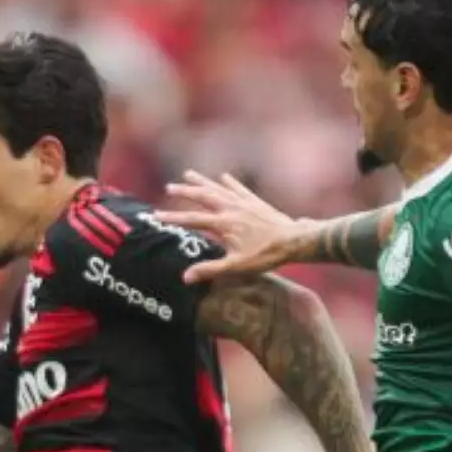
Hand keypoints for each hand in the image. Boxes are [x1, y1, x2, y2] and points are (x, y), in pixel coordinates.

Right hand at [156, 171, 300, 283]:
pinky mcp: (255, 202)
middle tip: (169, 188)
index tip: (157, 216)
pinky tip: (223, 177)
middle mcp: (231, 209)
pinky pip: (239, 188)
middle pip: (203, 197)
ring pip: (218, 188)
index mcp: (224, 224)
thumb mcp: (236, 266)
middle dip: (185, 192)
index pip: (192, 219)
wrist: (294, 241)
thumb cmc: (266, 255)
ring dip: (202, 182)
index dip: (173, 218)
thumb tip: (185, 277)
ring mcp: (244, 203)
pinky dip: (229, 182)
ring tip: (188, 173)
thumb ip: (210, 270)